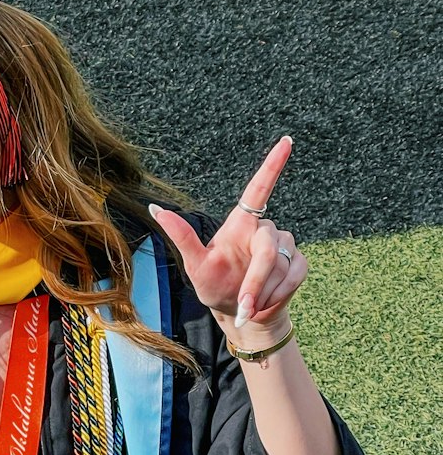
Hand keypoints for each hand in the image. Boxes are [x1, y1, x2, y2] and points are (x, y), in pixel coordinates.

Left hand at [149, 136, 306, 338]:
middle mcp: (264, 229)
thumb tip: (155, 209)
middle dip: (256, 280)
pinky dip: (280, 294)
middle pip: (267, 247)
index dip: (272, 164)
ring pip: (280, 265)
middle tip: (246, 304)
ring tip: (250, 302)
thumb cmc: (215, 286)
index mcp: (241, 223)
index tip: (286, 140)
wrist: (239, 314)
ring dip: (264, 291)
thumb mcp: (195, 265)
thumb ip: (182, 237)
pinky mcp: (298, 262)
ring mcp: (283, 245)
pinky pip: (295, 274)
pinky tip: (266, 302)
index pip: (259, 188)